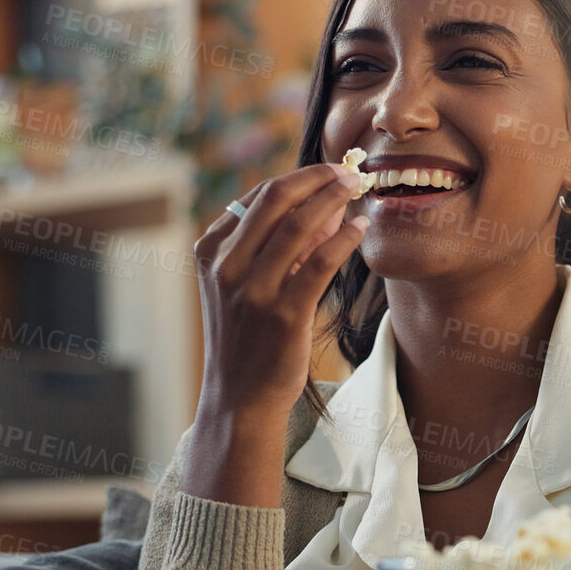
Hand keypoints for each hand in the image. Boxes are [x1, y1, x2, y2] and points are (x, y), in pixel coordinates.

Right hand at [192, 162, 365, 420]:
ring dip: (333, 198)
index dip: (297, 179)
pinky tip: (360, 228)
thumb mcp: (248, 284)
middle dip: (316, 177)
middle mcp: (226, 265)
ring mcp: (252, 290)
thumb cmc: (248, 337)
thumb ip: (279, 245)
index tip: (326, 173)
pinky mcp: (283, 314)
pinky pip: (320, 262)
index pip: (256, 197)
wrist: (239, 398)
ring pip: (298, 224)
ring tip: (357, 187)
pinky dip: (343, 238)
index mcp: (211, 251)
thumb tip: (326, 204)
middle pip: (275, 199)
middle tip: (347, 171)